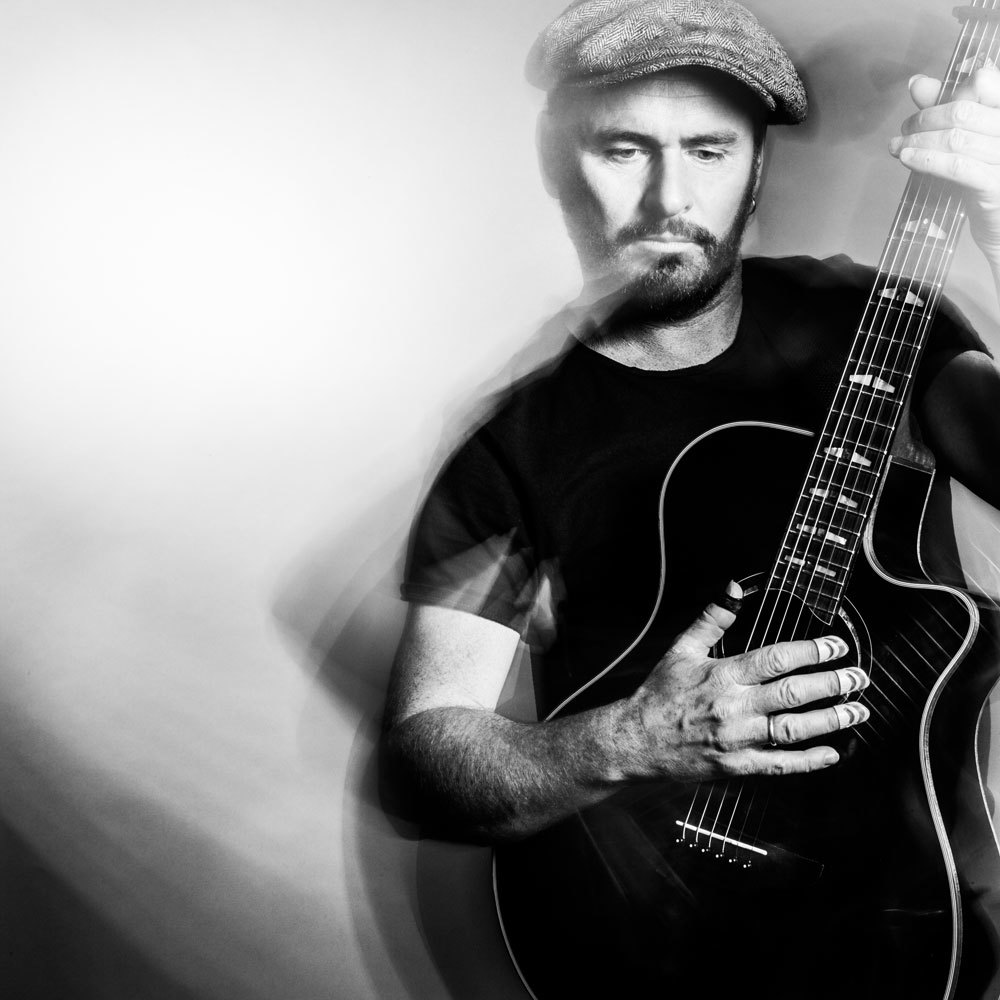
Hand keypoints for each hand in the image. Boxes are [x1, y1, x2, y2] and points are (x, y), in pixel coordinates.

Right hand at [618, 584, 869, 781]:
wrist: (637, 740)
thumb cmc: (660, 694)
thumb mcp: (682, 649)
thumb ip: (712, 618)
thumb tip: (733, 587)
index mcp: (722, 675)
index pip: (776, 658)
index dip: (811, 651)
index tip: (835, 646)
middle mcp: (733, 706)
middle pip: (793, 693)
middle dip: (832, 684)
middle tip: (858, 677)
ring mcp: (737, 739)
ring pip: (793, 729)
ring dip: (830, 720)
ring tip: (857, 710)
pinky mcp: (737, 766)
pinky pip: (780, 765)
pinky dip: (809, 761)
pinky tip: (833, 754)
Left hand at [889, 65, 999, 270]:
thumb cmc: (985, 177)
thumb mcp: (969, 138)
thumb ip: (948, 106)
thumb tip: (917, 83)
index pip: (986, 82)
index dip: (951, 90)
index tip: (923, 106)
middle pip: (963, 110)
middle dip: (925, 119)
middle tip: (903, 131)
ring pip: (956, 138)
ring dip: (919, 141)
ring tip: (897, 147)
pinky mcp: (995, 184)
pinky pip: (957, 166)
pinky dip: (927, 159)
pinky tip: (907, 159)